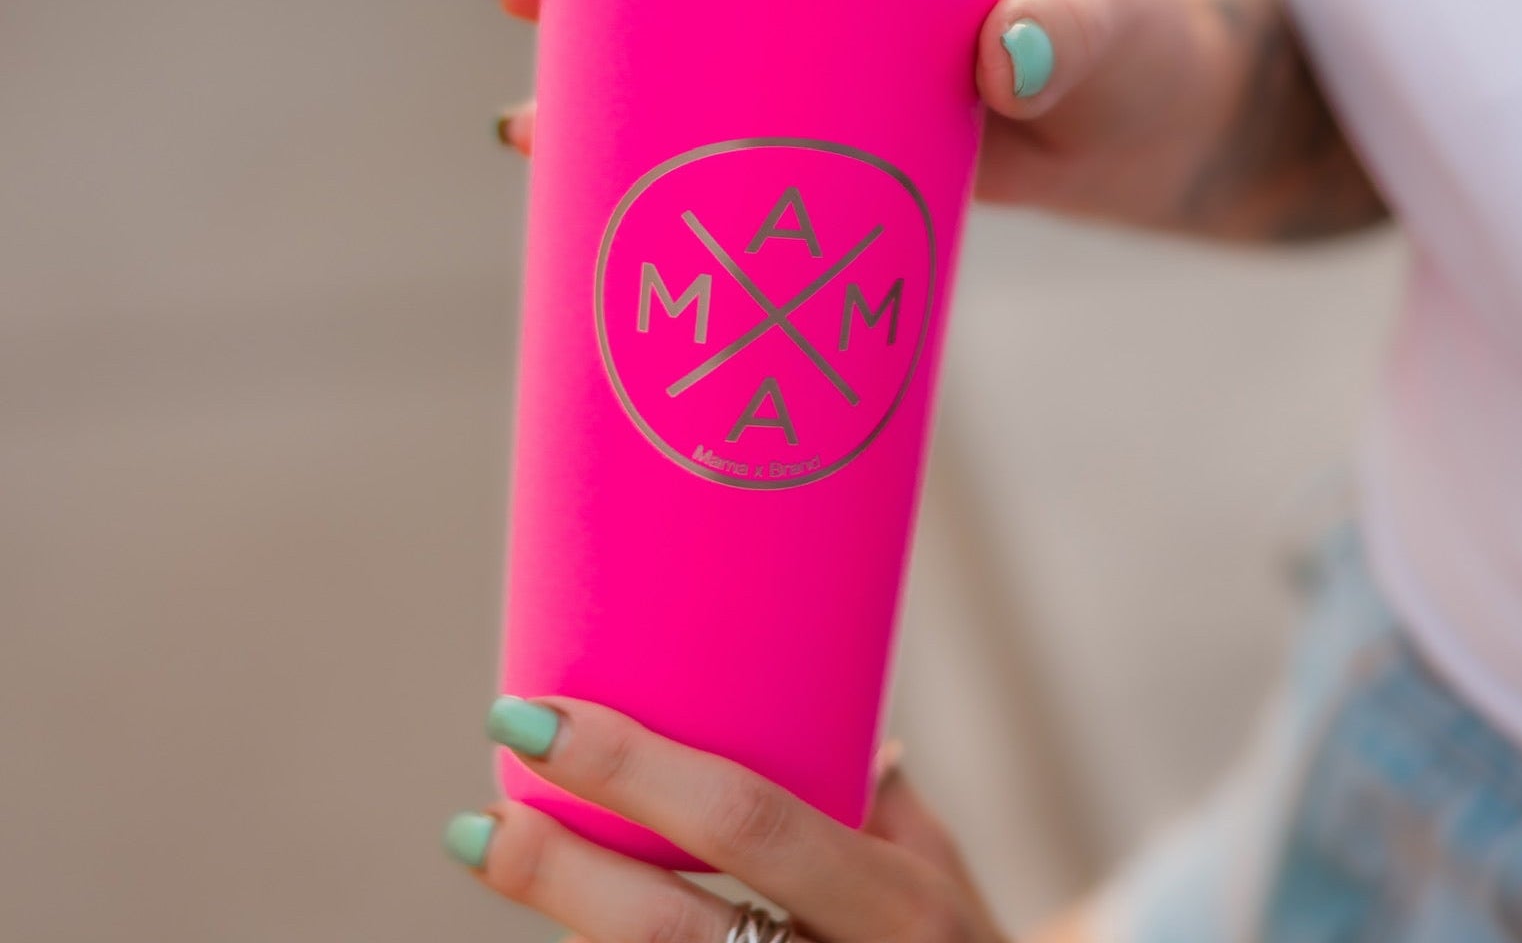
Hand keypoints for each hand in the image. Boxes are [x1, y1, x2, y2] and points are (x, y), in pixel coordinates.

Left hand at [444, 695, 1010, 942]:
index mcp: (894, 902)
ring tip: (492, 852)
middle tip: (475, 818)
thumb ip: (870, 796)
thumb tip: (813, 709)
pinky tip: (568, 921)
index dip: (631, 771)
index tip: (534, 717)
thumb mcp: (938, 869)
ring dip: (562, 920)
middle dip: (557, 870)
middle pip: (665, 933)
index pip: (746, 821)